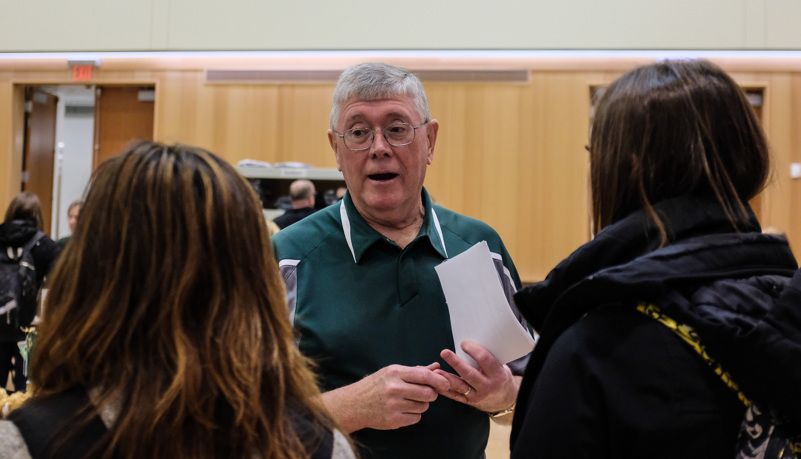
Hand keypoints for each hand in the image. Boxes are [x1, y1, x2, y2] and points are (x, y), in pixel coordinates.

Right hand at [321, 363, 449, 432]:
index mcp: (395, 373)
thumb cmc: (376, 385)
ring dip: (421, 404)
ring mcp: (394, 405)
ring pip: (424, 406)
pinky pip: (416, 418)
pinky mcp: (394, 420)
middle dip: (431, 394)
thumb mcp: (393, 372)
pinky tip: (403, 410)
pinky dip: (413, 415)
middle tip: (424, 393)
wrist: (354, 404)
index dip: (439, 380)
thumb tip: (436, 366)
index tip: (446, 384)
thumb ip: (416, 370)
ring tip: (409, 401)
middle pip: (428, 393)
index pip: (425, 376)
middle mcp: (395, 388)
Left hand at [434, 340, 517, 413]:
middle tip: (444, 352)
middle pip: (469, 374)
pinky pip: (456, 396)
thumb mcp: (500, 367)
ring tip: (436, 371)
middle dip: (456, 363)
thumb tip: (473, 339)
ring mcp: (478, 396)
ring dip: (447, 378)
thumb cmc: (500, 377)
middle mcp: (487, 386)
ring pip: (460, 387)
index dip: (473, 350)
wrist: (504, 401)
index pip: (484, 359)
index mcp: (497, 374)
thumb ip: (489, 358)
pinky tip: (436, 384)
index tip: (463, 343)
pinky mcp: (470, 401)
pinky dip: (445, 390)